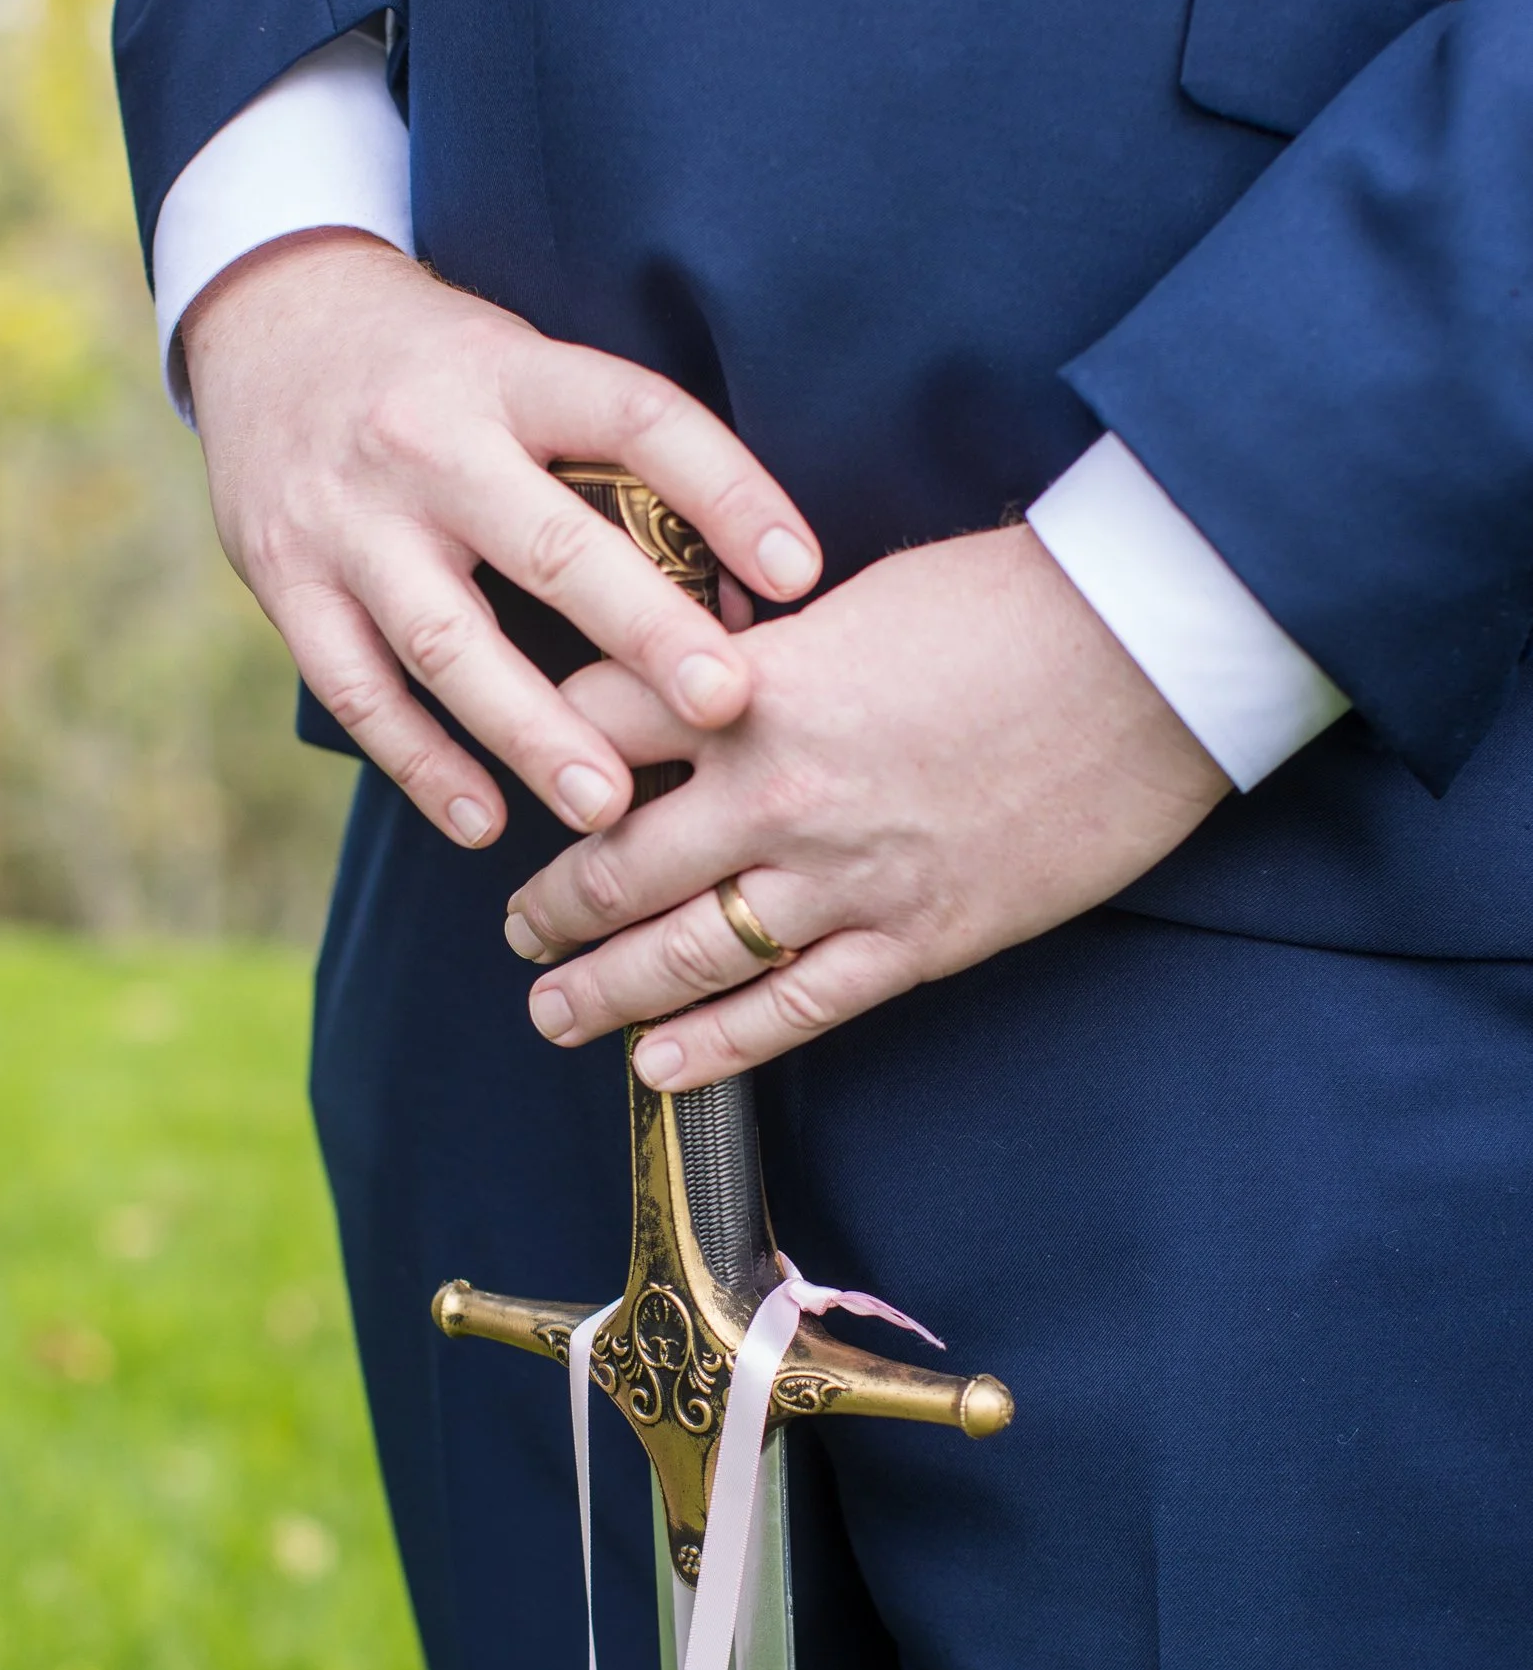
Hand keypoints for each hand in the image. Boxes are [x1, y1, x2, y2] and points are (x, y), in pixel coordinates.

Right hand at [181, 230, 820, 847]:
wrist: (266, 323)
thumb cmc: (445, 372)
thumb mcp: (528, 370)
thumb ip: (620, 468)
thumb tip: (750, 598)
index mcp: (512, 374)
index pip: (636, 418)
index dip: (725, 490)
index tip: (800, 573)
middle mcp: (429, 443)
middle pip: (548, 546)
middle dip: (642, 630)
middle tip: (723, 704)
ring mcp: (350, 521)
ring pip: (449, 641)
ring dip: (531, 730)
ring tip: (608, 805)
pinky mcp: (289, 586)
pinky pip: (360, 693)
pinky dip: (423, 762)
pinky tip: (485, 822)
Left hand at [502, 527, 1228, 1085]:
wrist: (1150, 655)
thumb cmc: (1016, 604)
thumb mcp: (861, 601)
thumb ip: (774, 660)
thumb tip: (718, 682)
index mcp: (757, 688)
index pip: (597, 727)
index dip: (545, 761)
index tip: (524, 789)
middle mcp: (778, 792)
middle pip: (619, 862)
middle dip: (553, 906)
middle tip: (520, 928)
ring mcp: (844, 878)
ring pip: (686, 953)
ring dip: (604, 990)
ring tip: (554, 1012)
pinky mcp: (914, 939)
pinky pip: (791, 1011)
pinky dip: (715, 1046)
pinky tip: (659, 1068)